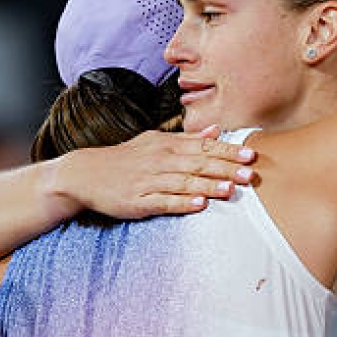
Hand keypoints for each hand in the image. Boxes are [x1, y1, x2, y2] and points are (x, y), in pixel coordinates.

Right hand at [55, 125, 255, 218]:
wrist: (85, 174)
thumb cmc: (126, 159)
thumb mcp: (155, 141)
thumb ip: (188, 138)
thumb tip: (216, 131)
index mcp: (167, 145)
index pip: (204, 146)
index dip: (228, 150)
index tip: (250, 153)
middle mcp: (161, 161)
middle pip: (199, 163)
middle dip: (226, 168)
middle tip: (250, 172)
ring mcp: (149, 181)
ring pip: (184, 183)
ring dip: (208, 185)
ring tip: (230, 189)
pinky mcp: (139, 201)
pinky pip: (164, 202)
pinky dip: (182, 203)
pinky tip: (199, 205)